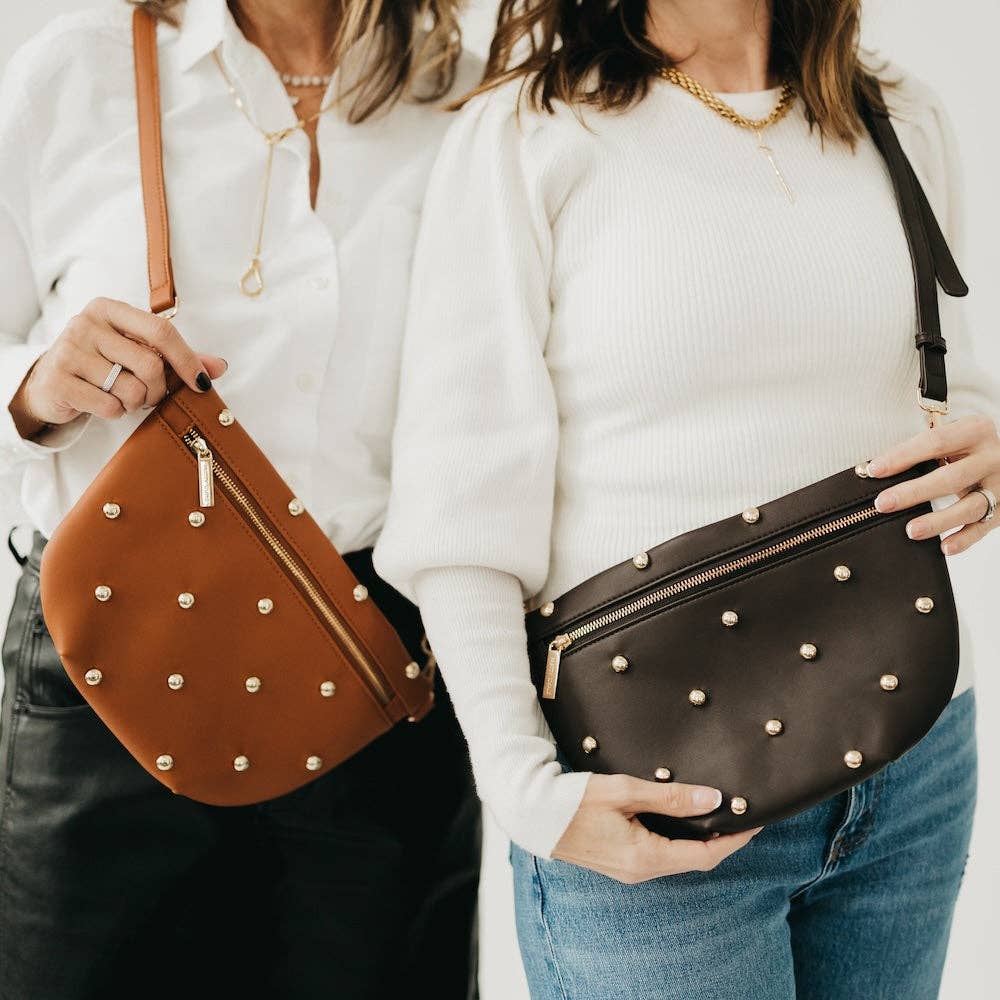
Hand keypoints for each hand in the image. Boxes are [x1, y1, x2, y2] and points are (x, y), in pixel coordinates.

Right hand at [9, 297, 227, 438]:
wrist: (49, 384)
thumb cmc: (102, 365)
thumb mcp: (137, 352)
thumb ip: (177, 357)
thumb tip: (220, 367)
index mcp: (109, 309)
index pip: (161, 331)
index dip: (187, 360)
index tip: (202, 384)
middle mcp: (86, 324)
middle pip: (150, 365)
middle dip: (158, 390)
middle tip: (148, 395)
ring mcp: (69, 351)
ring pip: (131, 389)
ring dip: (135, 403)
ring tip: (121, 396)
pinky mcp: (59, 380)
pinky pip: (110, 406)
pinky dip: (115, 412)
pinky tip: (103, 403)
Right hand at [552, 773, 762, 883]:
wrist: (533, 813)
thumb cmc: (575, 800)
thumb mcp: (625, 791)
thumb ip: (670, 797)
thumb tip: (712, 801)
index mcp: (645, 857)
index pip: (704, 855)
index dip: (733, 840)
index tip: (754, 823)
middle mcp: (640, 871)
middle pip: (694, 859)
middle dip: (720, 839)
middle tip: (739, 814)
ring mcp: (629, 870)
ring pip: (677, 857)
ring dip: (699, 839)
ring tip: (715, 813)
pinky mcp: (620, 862)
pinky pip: (659, 854)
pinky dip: (678, 839)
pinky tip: (680, 818)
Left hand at [867, 412, 999, 554]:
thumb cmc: (962, 448)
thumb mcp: (949, 438)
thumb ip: (920, 451)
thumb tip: (872, 472)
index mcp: (975, 430)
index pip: (935, 442)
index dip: (903, 456)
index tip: (874, 470)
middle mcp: (992, 457)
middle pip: (951, 477)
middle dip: (913, 492)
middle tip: (882, 504)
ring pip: (970, 506)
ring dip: (939, 520)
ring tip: (910, 530)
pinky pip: (983, 527)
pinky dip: (964, 539)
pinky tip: (944, 547)